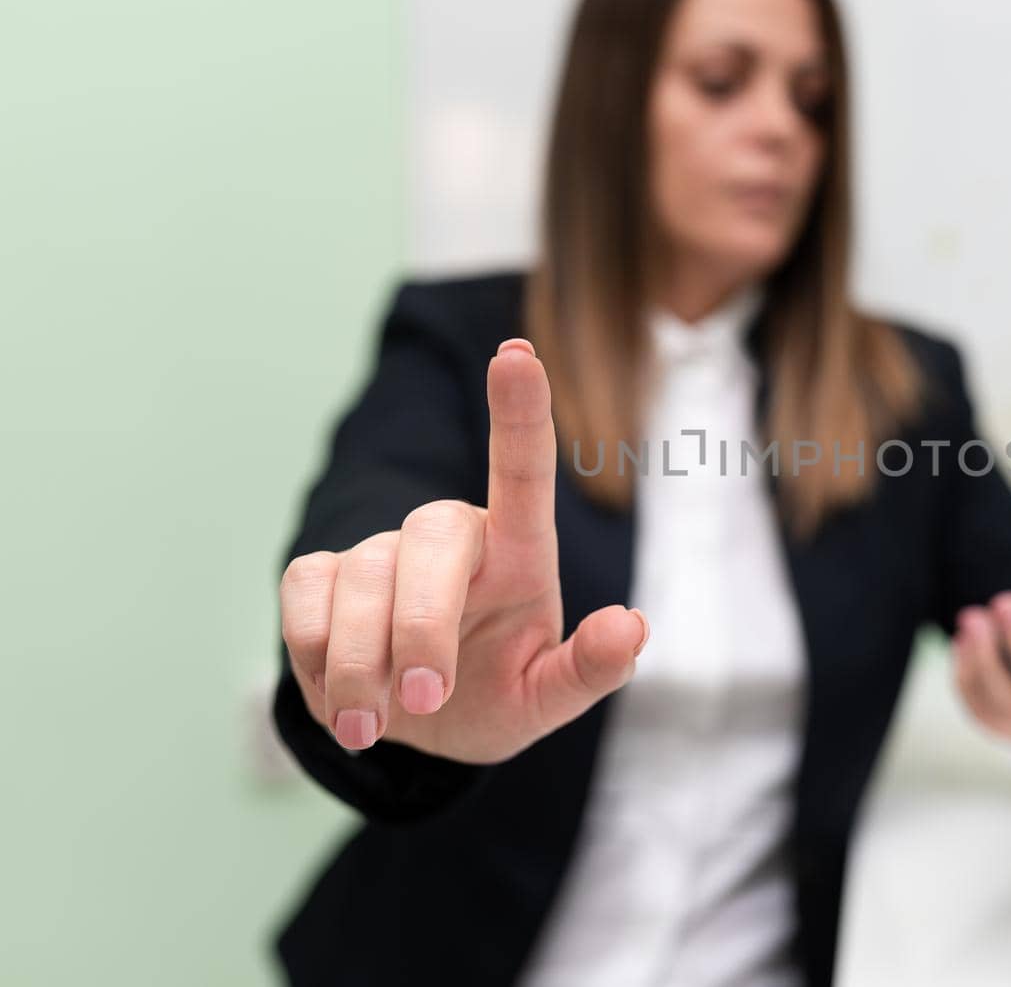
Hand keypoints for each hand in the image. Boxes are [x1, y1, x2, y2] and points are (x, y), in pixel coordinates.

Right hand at [278, 338, 648, 761]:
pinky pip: (305, 591)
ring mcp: (381, 551)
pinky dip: (316, 653)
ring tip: (376, 725)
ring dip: (361, 664)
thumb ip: (589, 669)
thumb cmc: (494, 694)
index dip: (519, 411)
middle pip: (430, 538)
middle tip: (425, 699)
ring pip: (360, 579)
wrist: (413, 727)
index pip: (523, 470)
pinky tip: (342, 693)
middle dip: (421, 626)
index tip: (516, 356)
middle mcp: (450, 537)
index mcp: (518, 553)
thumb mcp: (546, 699)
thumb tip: (632, 626)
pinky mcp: (320, 574)